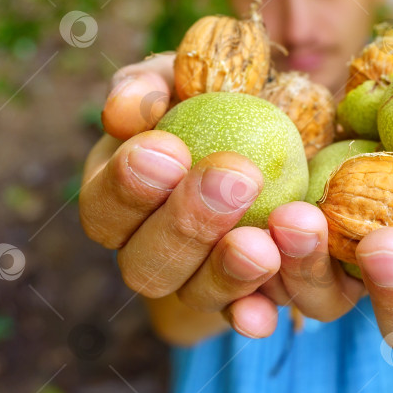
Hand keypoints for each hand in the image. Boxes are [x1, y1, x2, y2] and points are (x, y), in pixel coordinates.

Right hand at [79, 53, 284, 338]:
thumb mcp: (184, 76)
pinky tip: (269, 310)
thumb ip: (149, 86)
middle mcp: (152, 251)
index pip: (104, 209)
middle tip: (235, 178)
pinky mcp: (253, 296)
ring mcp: (200, 281)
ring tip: (263, 241)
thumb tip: (124, 113)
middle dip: (187, 224)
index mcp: (121, 198)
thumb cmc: (220, 95)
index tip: (169, 150)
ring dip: (227, 272)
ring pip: (197, 296)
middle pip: (146, 266)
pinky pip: (251, 317)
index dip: (128, 188)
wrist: (288, 124)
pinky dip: (258, 315)